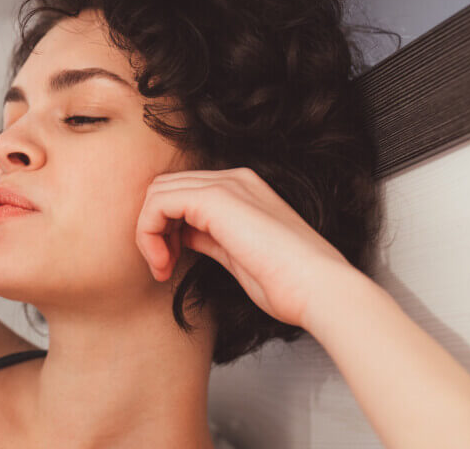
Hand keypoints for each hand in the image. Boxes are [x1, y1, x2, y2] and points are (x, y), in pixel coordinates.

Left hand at [135, 167, 359, 329]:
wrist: (320, 289)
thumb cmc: (289, 284)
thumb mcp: (238, 255)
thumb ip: (210, 238)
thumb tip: (183, 236)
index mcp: (243, 190)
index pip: (183, 194)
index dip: (166, 228)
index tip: (170, 264)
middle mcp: (234, 179)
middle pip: (166, 188)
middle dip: (153, 228)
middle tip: (162, 266)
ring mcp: (226, 185)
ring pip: (158, 192)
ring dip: (149, 232)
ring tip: (163, 267)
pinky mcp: (215, 198)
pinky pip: (158, 203)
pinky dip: (149, 232)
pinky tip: (165, 262)